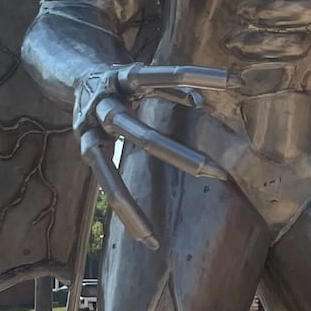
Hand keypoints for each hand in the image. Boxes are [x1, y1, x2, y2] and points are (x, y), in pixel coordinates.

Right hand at [73, 63, 233, 247]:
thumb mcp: (145, 73)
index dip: (198, 77)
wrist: (75, 75)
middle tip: (218, 174)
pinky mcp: (86, 148)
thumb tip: (200, 102)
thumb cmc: (124, 79)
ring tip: (157, 232)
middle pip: (139, 135)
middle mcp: (104, 104)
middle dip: (178, 156)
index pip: (163, 76)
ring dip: (136, 199)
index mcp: (123, 77)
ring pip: (110, 171)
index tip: (235, 82)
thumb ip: (171, 86)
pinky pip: (109, 184)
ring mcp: (91, 128)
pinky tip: (147, 237)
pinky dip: (129, 212)